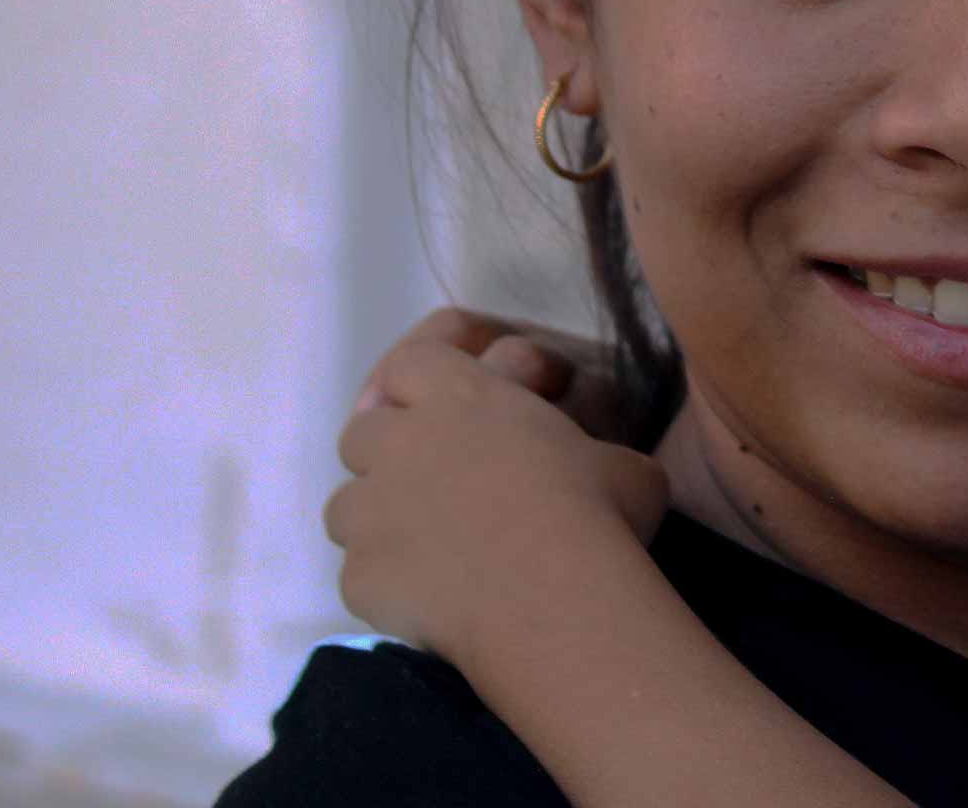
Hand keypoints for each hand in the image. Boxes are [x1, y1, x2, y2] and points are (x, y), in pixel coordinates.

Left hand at [325, 331, 668, 665]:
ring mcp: (372, 511)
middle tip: (431, 482)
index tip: (442, 409)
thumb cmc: (595, 512)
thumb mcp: (621, 465)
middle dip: (386, 452)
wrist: (553, 601)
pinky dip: (387, 584)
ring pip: (345, 505)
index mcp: (461, 397)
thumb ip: (592, 456)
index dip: (419, 383)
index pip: (411, 364)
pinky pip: (359, 575)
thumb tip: (606, 472)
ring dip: (377, 519)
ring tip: (422, 548)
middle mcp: (402, 444)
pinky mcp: (360, 576)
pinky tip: (427, 603)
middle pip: (362, 432)